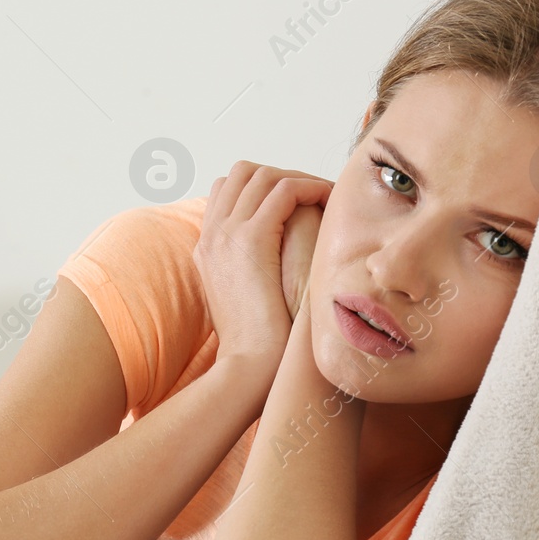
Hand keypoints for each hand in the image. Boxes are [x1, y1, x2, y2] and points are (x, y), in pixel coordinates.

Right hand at [195, 161, 332, 381]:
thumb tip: (284, 261)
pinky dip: (310, 187)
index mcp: (207, 249)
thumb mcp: (249, 299)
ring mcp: (226, 235)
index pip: (226, 191)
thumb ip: (256, 271)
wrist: (250, 366)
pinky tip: (330, 202)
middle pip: (240, 173)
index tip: (296, 202)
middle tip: (314, 193)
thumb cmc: (259, 344)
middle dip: (282, 175)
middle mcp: (211, 236)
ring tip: (328, 196)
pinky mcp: (250, 239)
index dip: (263, 187)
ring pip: (262, 175)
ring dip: (300, 178)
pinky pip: (283, 190)